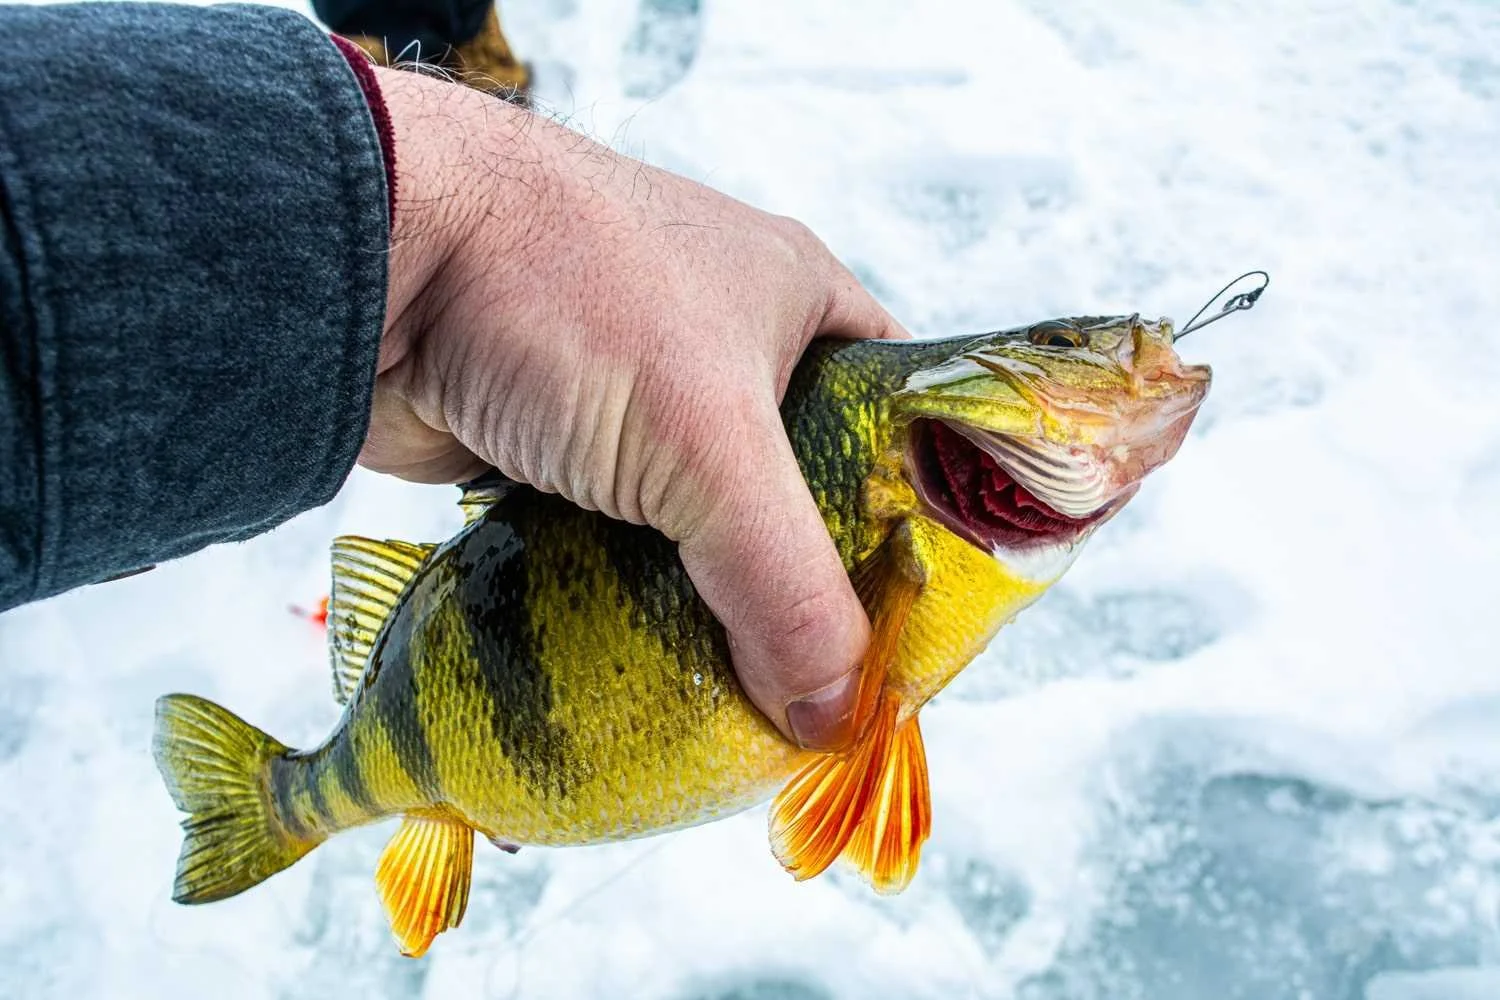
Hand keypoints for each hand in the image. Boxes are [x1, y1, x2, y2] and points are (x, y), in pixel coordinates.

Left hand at [360, 69, 907, 750]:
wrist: (374, 258)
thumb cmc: (566, 296)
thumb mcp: (711, 443)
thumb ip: (786, 583)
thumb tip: (833, 716)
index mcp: (798, 304)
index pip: (899, 426)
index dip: (920, 525)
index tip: (919, 625)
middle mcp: (726, 347)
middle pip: (799, 495)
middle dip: (804, 587)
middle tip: (826, 690)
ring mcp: (635, 399)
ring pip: (700, 528)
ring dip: (709, 604)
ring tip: (738, 700)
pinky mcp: (558, 449)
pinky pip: (619, 543)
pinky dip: (628, 598)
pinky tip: (643, 667)